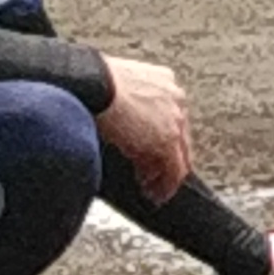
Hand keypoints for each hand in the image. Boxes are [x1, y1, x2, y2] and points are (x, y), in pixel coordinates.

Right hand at [94, 52, 196, 198]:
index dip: (164, 138)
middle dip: (170, 159)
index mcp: (163, 81)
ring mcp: (175, 120)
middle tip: (159, 177)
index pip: (171, 116)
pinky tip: (154, 194)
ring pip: (180, 156)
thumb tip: (115, 116)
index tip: (153, 152)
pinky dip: (165, 186)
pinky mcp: (167, 141)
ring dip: (167, 176)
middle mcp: (176, 99)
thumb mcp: (114, 85)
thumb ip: (124, 100)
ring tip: (156, 190)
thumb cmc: (92, 80)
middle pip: (181, 137)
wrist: (94, 82)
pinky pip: (174, 171)